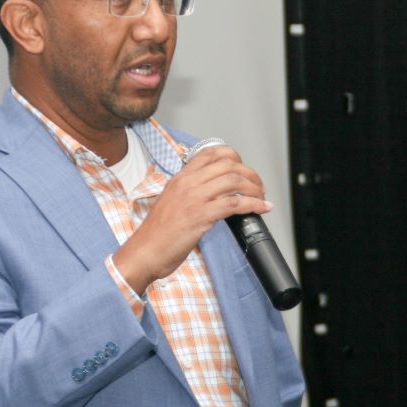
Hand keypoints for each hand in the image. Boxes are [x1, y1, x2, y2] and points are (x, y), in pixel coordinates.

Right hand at [112, 145, 272, 293]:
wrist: (144, 252)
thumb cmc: (157, 233)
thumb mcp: (172, 202)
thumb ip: (191, 193)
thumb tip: (215, 194)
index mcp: (180, 178)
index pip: (211, 153)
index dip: (234, 157)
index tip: (243, 168)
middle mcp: (188, 183)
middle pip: (228, 165)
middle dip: (250, 174)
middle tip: (258, 186)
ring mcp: (194, 198)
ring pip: (234, 181)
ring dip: (254, 188)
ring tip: (261, 197)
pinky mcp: (200, 216)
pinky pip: (234, 204)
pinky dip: (253, 204)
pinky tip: (261, 208)